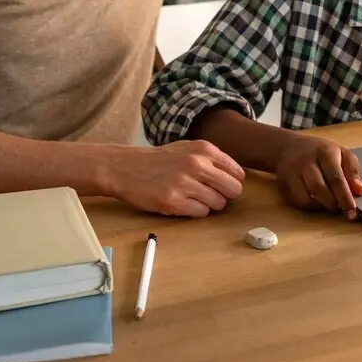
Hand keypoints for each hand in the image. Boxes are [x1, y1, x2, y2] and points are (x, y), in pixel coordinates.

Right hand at [100, 141, 244, 216]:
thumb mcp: (187, 148)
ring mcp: (185, 183)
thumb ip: (211, 159)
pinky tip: (184, 204)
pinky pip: (201, 213)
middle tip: (211, 195)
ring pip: (219, 204)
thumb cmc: (158, 160)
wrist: (124, 167)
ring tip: (193, 199)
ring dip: (209, 205)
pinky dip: (196, 212)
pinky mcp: (173, 202)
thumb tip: (235, 177)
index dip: (232, 183)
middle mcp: (197, 164)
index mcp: (204, 150)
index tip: (223, 186)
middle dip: (226, 196)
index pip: (238, 173)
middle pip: (233, 190)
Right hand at [272, 134, 361, 219]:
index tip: (352, 210)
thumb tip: (359, 191)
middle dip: (333, 203)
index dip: (345, 196)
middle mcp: (306, 162)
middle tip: (342, 207)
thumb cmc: (319, 152)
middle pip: (319, 189)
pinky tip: (316, 200)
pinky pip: (297, 202)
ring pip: (305, 198)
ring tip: (330, 202)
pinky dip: (309, 206)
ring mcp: (292, 173)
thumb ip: (353, 171)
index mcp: (325, 153)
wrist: (288, 147)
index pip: (335, 177)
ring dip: (321, 206)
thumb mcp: (342, 153)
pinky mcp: (283, 184)